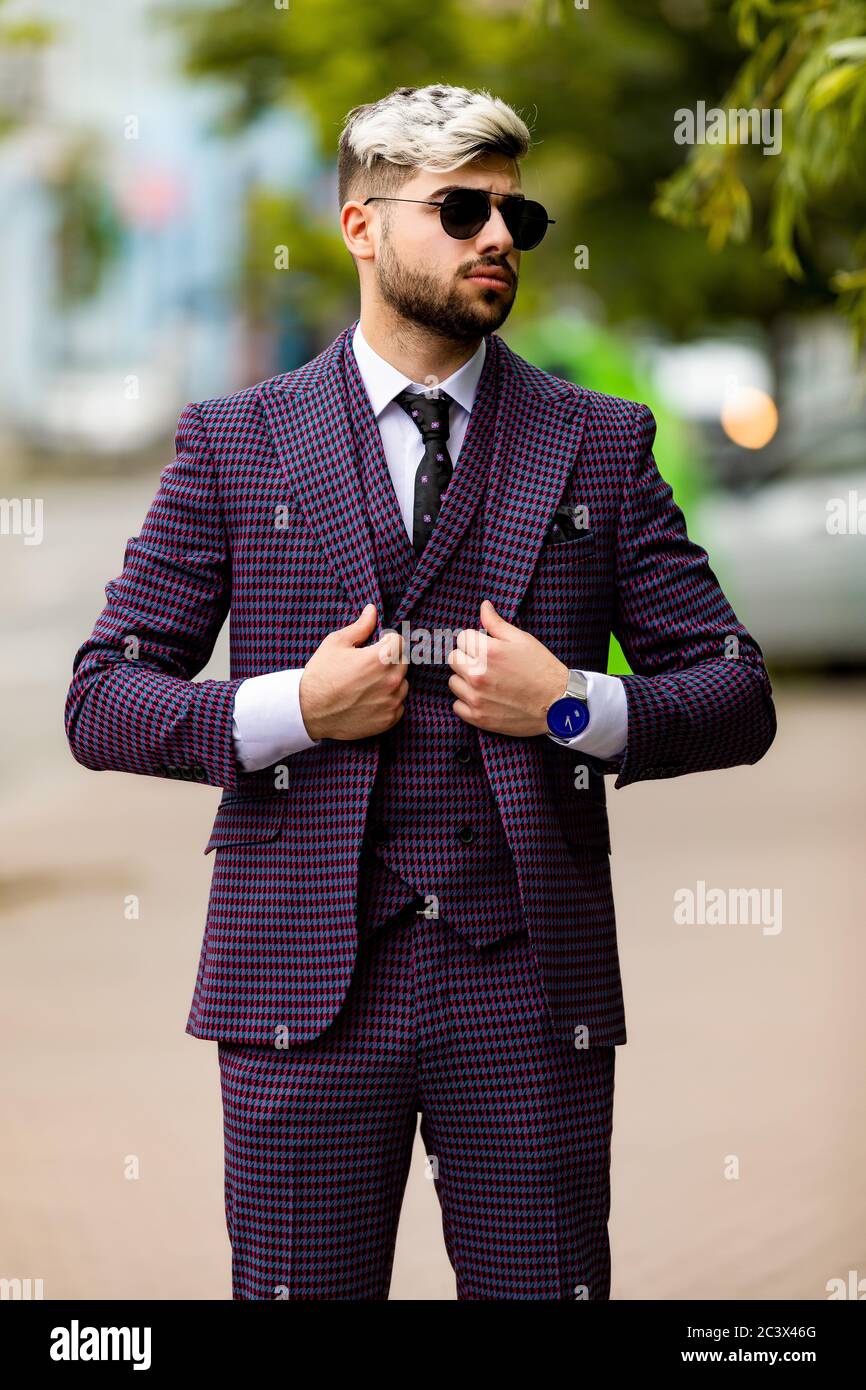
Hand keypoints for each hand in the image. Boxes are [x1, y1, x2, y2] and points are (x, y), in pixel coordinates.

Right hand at [299, 603, 407, 740]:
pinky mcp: (389, 720)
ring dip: (391, 680)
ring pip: (402, 684)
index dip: (386, 640)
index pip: (399, 641)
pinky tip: (369, 699)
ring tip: (368, 682)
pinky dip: (388, 701)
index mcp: (380, 659)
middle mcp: (390, 681)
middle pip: (403, 661)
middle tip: (370, 664)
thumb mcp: (336, 643)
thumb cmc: (321, 674)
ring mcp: (391, 702)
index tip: (375, 645)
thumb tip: (372, 610)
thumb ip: (360, 626)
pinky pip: (398, 705)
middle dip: (390, 659)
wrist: (308, 711)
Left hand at [447, 599, 567, 736]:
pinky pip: (457, 706)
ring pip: (453, 682)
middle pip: (453, 658)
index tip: (486, 647)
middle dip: (467, 658)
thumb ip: (497, 623)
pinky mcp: (478, 717)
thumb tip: (483, 606)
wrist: (558, 705)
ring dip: (465, 680)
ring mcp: (476, 698)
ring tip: (486, 681)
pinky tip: (484, 698)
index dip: (475, 640)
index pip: (462, 638)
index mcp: (488, 652)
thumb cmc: (542, 669)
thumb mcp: (522, 640)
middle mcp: (477, 675)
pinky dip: (467, 702)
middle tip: (486, 664)